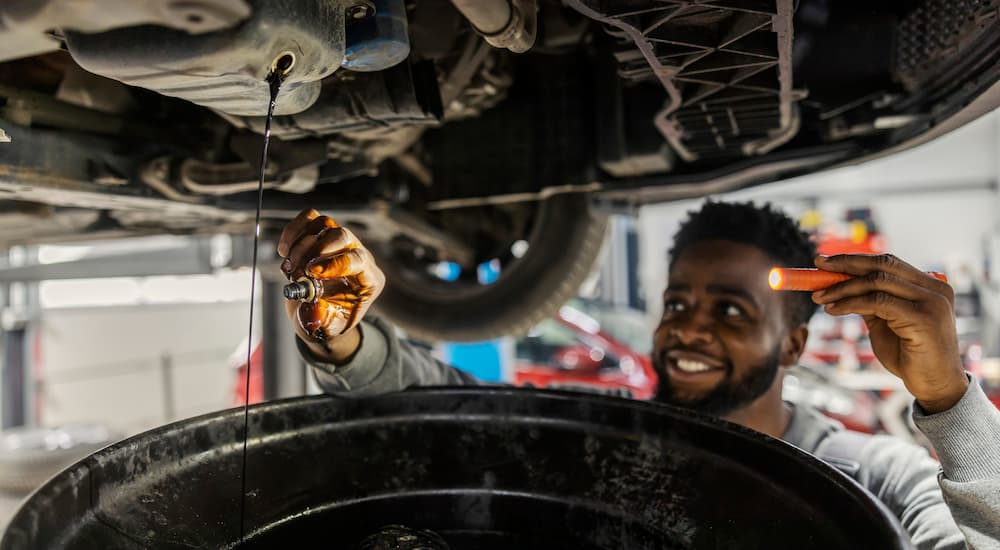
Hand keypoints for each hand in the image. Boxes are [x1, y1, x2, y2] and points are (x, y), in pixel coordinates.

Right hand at [277, 209, 384, 361]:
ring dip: (300, 243)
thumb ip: (320, 321)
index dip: (336, 263)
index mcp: (368, 279)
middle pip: (342, 236)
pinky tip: (284, 250)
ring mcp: (340, 242)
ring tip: (288, 267)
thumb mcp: (326, 328)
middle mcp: (357, 255)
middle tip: (295, 270)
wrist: (320, 312)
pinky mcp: (322, 234)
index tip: (312, 272)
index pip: (359, 260)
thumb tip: (312, 313)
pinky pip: (310, 219)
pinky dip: (293, 230)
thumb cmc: (329, 320)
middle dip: (314, 251)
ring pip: (325, 224)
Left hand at [811, 254, 967, 412]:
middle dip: (845, 264)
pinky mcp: (924, 317)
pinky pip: (878, 302)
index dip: (854, 259)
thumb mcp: (886, 322)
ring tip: (819, 297)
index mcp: (929, 285)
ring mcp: (932, 302)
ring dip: (842, 288)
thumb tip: (840, 283)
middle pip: (882, 265)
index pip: (887, 262)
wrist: (934, 386)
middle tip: (817, 266)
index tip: (824, 261)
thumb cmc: (909, 356)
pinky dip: (850, 303)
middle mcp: (934, 288)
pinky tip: (833, 309)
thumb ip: (871, 302)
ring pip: (877, 282)